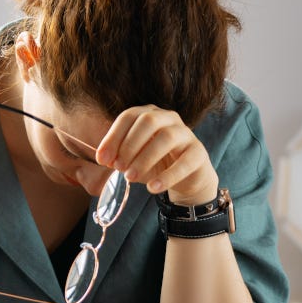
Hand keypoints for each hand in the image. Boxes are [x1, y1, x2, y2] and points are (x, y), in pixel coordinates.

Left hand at [95, 105, 218, 204]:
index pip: (129, 116)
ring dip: (145, 159)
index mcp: (150, 114)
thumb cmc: (155, 163)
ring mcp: (186, 134)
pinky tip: (152, 188)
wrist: (186, 178)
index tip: (102, 159)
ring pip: (167, 138)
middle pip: (148, 121)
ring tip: (130, 177)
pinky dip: (167, 176)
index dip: (113, 137)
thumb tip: (103, 158)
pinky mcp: (199, 153)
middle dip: (129, 145)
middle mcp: (169, 119)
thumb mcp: (133, 159)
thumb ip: (118, 156)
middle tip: (118, 168)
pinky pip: (184, 162)